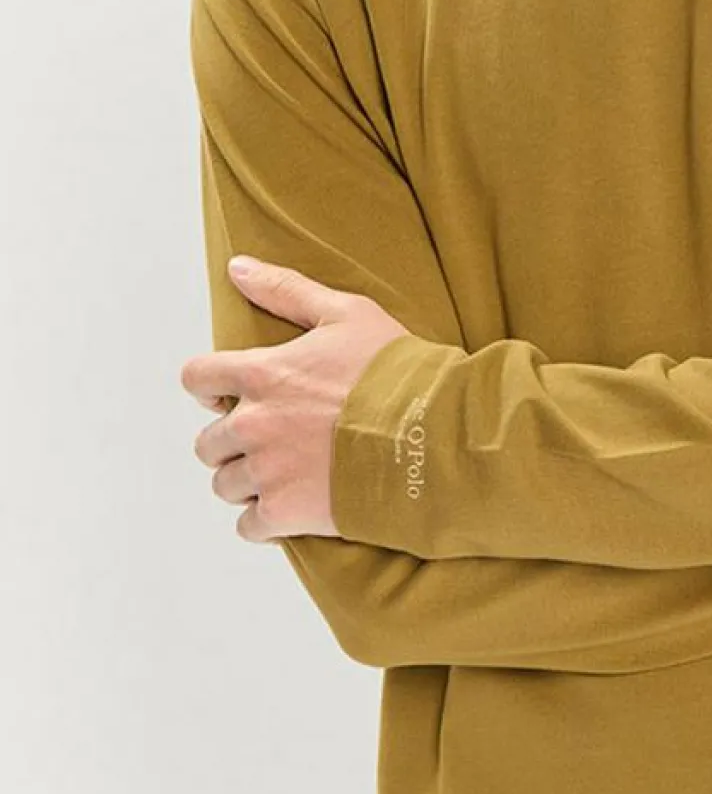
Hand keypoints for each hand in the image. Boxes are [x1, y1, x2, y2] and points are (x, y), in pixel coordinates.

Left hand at [180, 254, 420, 542]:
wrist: (434, 435)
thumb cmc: (396, 372)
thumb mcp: (347, 314)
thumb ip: (286, 290)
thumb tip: (237, 267)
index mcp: (261, 374)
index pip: (196, 379)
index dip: (209, 387)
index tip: (229, 396)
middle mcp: (254, 425)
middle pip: (207, 443)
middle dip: (232, 442)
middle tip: (271, 442)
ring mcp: (268, 472)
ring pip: (225, 486)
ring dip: (248, 482)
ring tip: (285, 476)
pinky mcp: (287, 513)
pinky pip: (249, 527)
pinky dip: (264, 522)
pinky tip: (291, 510)